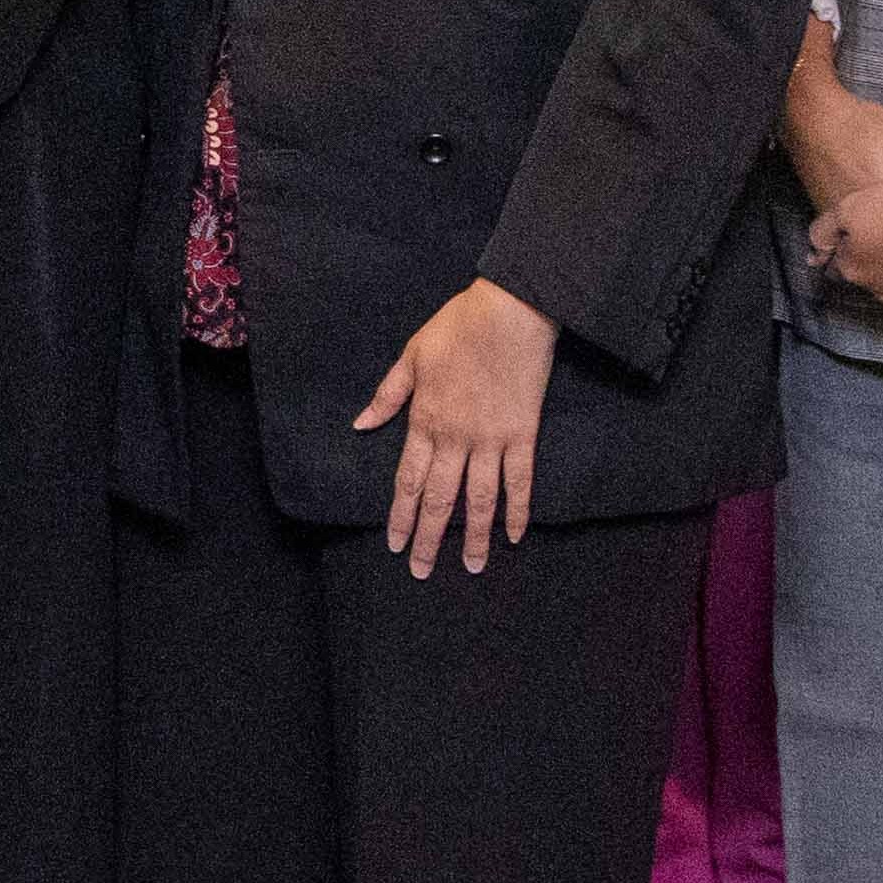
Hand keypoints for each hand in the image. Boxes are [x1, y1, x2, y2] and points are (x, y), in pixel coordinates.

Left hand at [354, 277, 559, 575]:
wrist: (510, 311)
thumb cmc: (457, 327)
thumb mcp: (411, 356)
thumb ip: (388, 396)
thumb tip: (360, 425)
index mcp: (424, 421)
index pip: (407, 481)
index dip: (401, 516)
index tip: (395, 545)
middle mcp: (455, 438)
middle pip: (439, 499)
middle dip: (429, 538)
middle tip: (422, 571)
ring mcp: (491, 439)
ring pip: (479, 499)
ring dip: (474, 536)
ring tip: (472, 567)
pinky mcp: (523, 433)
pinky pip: (520, 480)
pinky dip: (518, 510)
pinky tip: (514, 535)